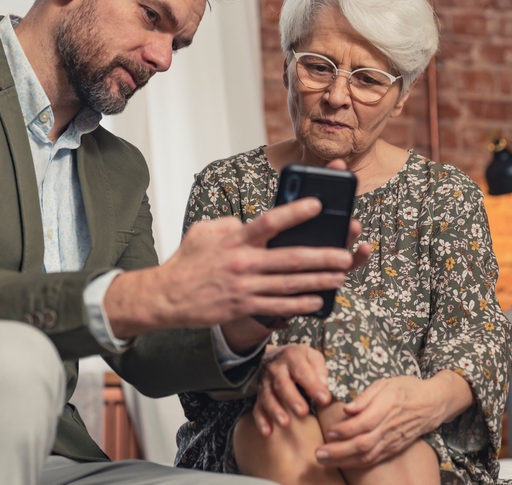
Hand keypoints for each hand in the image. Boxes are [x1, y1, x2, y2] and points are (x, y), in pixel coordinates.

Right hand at [105, 198, 369, 338]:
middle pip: (289, 258)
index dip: (295, 212)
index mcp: (234, 240)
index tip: (317, 204)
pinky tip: (317, 300)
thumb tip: (248, 222)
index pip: (269, 222)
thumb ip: (230, 223)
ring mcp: (244, 287)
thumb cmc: (186, 262)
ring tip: (340, 276)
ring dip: (318, 281)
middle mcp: (242, 263)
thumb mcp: (204, 231)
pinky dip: (299, 304)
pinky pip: (277, 306)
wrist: (166, 296)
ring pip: (289, 285)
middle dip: (321, 256)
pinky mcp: (243, 307)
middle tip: (344, 253)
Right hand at [252, 344, 330, 435]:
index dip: (313, 385)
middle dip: (292, 398)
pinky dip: (261, 420)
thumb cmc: (298, 359)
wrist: (272, 357)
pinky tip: (267, 432)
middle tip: (303, 412)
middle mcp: (276, 369)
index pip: (302, 371)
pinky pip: (257, 408)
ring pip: (268, 397)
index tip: (324, 399)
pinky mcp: (259, 395)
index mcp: (291, 357)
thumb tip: (324, 385)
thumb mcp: (311, 355)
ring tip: (285, 423)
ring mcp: (265, 382)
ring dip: (275, 410)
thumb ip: (319, 368)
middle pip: (282, 384)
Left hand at [316, 371, 472, 468]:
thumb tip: (348, 408)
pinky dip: (356, 463)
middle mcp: (390, 426)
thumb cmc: (405, 389)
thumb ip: (366, 396)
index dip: (346, 429)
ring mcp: (393, 440)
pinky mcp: (394, 448)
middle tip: (318, 454)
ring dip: (344, 461)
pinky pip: (374, 459)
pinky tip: (341, 463)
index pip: (365, 423)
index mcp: (387, 406)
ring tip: (323, 460)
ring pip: (367, 456)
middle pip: (363, 444)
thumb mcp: (386, 383)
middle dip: (339, 452)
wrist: (432, 404)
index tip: (330, 431)